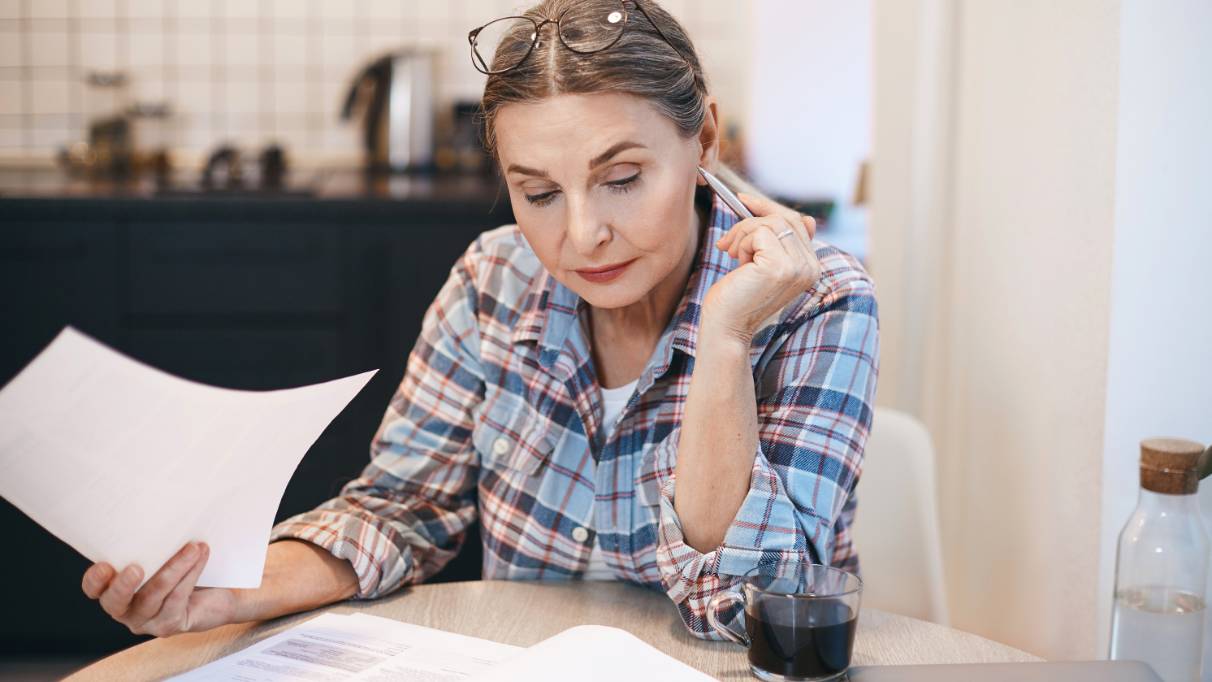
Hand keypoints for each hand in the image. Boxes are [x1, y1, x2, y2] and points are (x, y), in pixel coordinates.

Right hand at [81, 541, 238, 636]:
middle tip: (136, 569)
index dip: (95, 580)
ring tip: (192, 547)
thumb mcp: (165, 550)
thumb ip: (155, 541)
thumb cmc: (186, 566)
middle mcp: (126, 609)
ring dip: (173, 569)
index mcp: (115, 588)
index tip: (104, 565)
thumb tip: (159, 506)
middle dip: (123, 586)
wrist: (219, 593)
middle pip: (115, 603)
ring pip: (152, 597)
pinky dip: (190, 574)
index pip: (94, 589)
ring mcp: (147, 621)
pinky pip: (177, 599)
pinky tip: (201, 555)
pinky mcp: (169, 625)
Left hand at [703, 193, 820, 341]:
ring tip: (731, 255)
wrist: (725, 328)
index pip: (798, 222)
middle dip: (750, 221)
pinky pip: (759, 232)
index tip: (743, 200)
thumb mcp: (763, 264)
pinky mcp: (780, 266)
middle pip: (785, 218)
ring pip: (770, 223)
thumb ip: (780, 242)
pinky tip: (736, 263)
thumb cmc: (737, 297)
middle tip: (728, 242)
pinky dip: (741, 242)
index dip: (769, 208)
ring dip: (742, 234)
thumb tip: (807, 218)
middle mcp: (811, 267)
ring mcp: (798, 267)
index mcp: (810, 267)